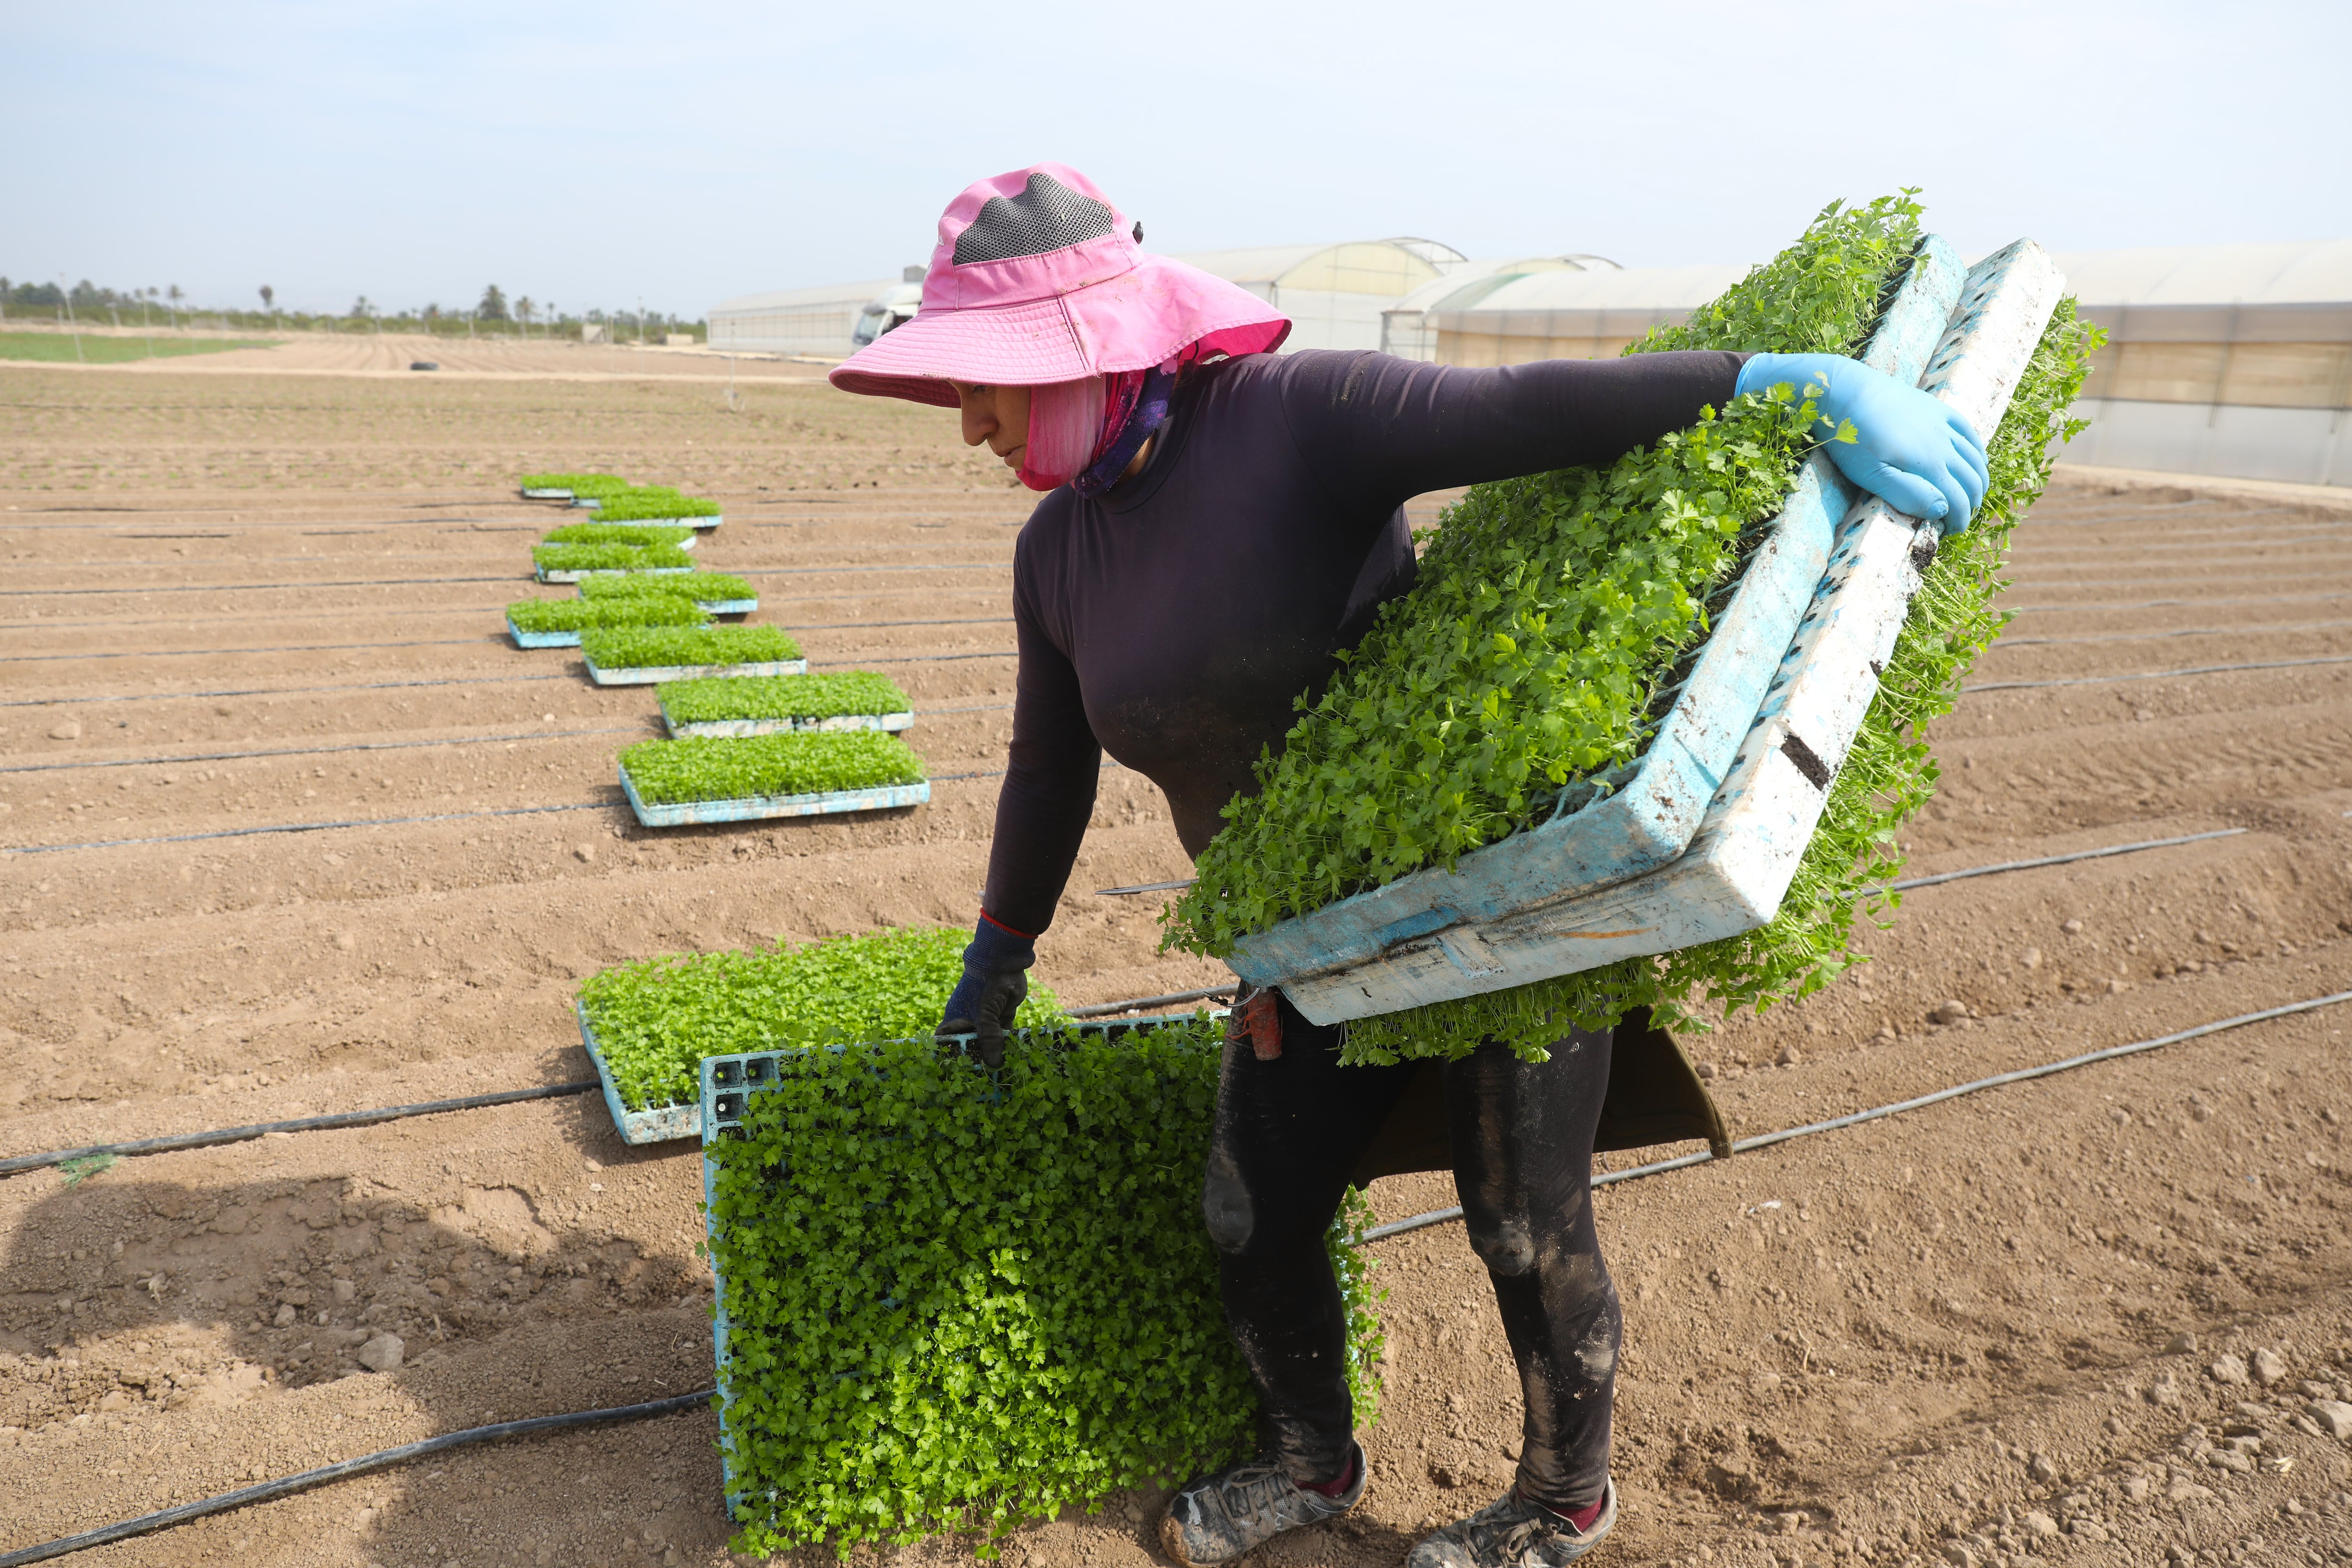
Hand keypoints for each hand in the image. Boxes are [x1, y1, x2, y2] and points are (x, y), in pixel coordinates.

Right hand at [937, 915, 1034, 1067]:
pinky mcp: (1001, 1017)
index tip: (957, 1074)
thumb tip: (993, 1065)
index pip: (947, 1043)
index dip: (949, 1057)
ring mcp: (985, 1019)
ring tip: (1002, 1073)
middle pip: (970, 1046)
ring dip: (995, 1054)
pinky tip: (1015, 1058)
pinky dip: (1008, 1044)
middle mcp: (968, 1021)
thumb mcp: (986, 1015)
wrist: (1004, 961)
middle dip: (977, 1061)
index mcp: (956, 1020)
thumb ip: (989, 1039)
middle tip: (985, 1079)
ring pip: (988, 1041)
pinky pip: (1003, 1035)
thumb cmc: (986, 985)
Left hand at [1735, 353, 1989, 532]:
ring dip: (1978, 479)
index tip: (1952, 532)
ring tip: (1971, 496)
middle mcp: (1943, 444)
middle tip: (1961, 519)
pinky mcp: (1936, 408)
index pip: (1957, 499)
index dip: (1959, 519)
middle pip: (1971, 479)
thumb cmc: (1851, 438)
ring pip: (1975, 457)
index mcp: (1929, 464)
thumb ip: (1906, 493)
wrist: (1844, 391)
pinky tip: (1977, 459)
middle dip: (1971, 503)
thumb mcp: (1871, 474)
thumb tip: (1941, 509)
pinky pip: (1968, 431)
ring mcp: (1942, 424)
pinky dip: (1977, 450)